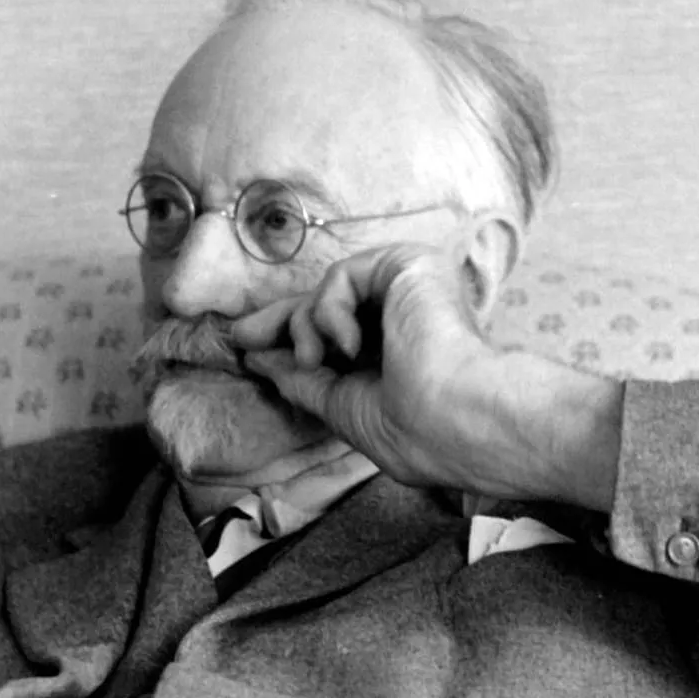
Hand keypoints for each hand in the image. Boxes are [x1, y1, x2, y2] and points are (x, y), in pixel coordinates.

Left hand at [229, 243, 622, 510]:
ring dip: (306, 328)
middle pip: (328, 304)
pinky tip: (346, 345)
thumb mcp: (345, 408)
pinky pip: (342, 278)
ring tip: (315, 360)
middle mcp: (409, 313)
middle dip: (279, 320)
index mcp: (403, 349)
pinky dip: (328, 312)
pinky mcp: (409, 265)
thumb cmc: (419, 432)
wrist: (458, 421)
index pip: (338, 331)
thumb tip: (263, 361)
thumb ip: (307, 381)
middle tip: (240, 335)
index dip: (291, 337)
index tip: (249, 349)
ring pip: (331, 291)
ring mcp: (411, 287)